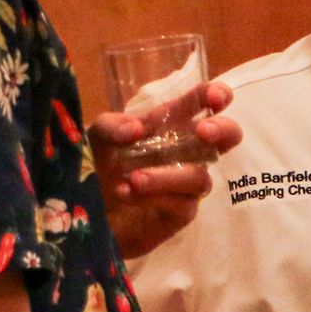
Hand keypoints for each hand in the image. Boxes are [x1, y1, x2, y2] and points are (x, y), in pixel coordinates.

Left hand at [94, 80, 240, 259]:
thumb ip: (112, 127)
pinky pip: (182, 204)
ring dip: (167, 176)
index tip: (217, 98)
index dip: (215, 96)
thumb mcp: (96, 139)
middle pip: (225, 138)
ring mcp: (186, 185)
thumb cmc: (96, 168)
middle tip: (203, 132)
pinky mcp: (179, 214)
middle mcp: (185, 153)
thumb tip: (136, 130)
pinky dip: (155, 196)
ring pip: (200, 177)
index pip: (200, 105)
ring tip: (133, 178)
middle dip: (223, 130)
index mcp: (169, 126)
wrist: (84, 215)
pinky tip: (128, 193)